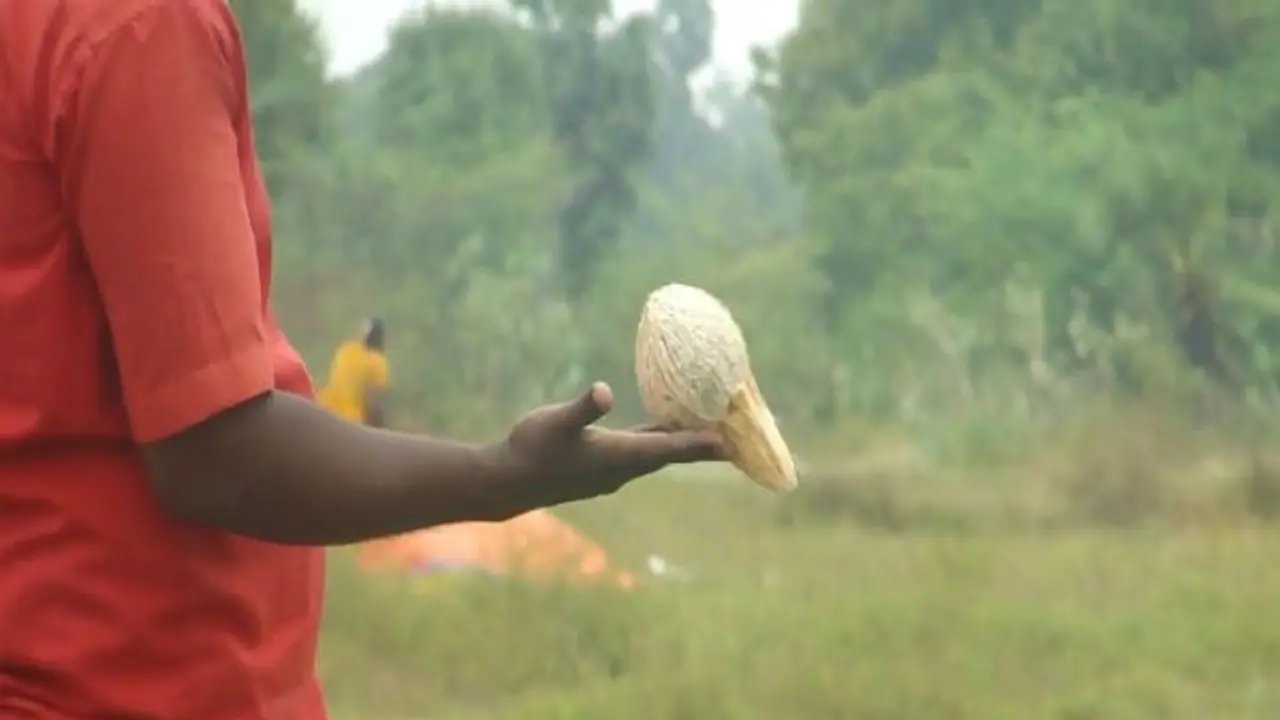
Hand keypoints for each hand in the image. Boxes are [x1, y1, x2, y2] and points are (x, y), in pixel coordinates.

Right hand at [496, 381, 727, 505]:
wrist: (507, 483)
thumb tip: (603, 391)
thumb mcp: (555, 421)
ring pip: (656, 455)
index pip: (670, 449)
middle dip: (701, 447)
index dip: (701, 445)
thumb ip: (582, 407)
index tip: (732, 445)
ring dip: (681, 446)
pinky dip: (658, 442)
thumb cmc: (531, 449)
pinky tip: (662, 430)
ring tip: (707, 434)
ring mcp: (610, 472)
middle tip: (734, 439)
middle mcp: (621, 468)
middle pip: (671, 455)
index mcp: (618, 455)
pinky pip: (640, 454)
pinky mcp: (599, 469)